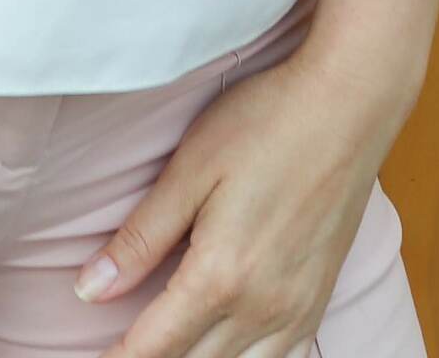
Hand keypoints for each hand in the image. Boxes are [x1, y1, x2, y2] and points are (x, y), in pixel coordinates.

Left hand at [70, 48, 400, 357]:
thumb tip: (89, 288)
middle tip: (123, 347)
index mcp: (220, 277)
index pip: (153, 348)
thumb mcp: (191, 169)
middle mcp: (261, 308)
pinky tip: (228, 349)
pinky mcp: (318, 300)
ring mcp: (296, 310)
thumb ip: (141, 237)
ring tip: (169, 345)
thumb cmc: (266, 122)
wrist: (349, 104)